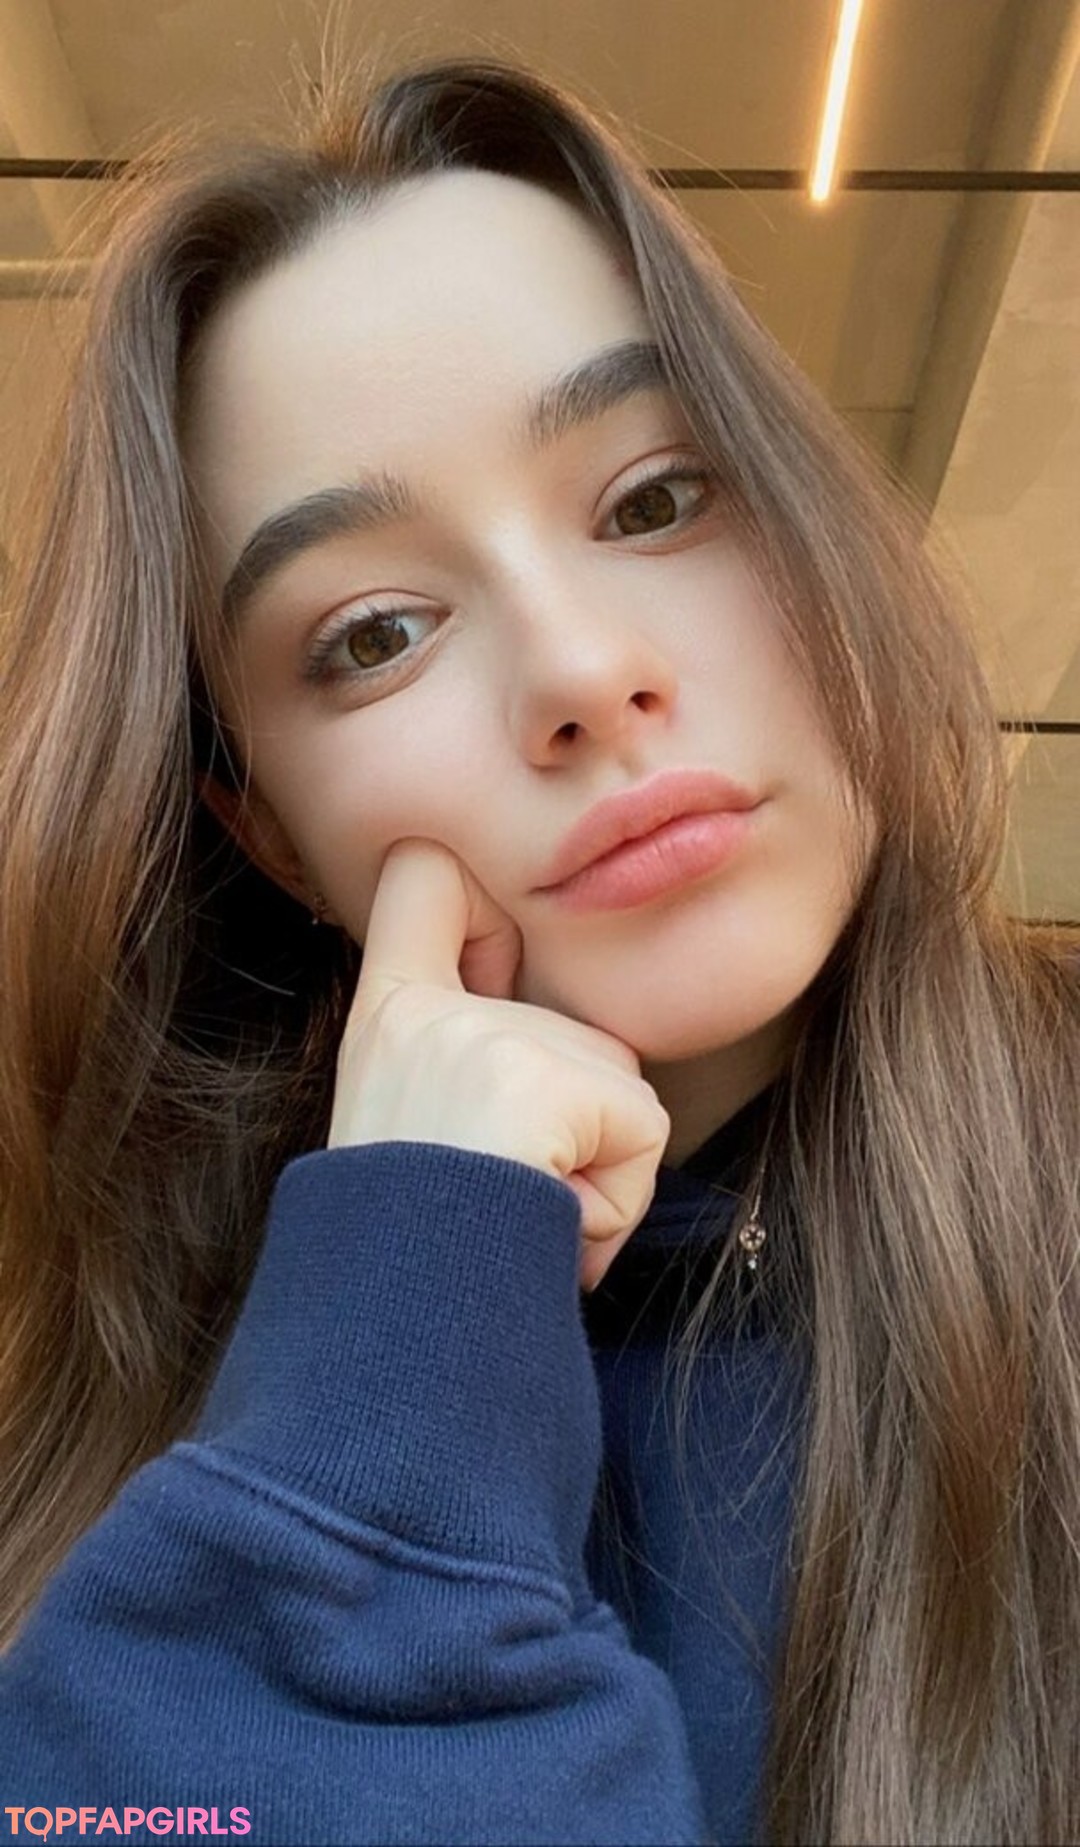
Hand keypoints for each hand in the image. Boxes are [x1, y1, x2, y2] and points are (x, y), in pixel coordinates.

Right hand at [327, 838, 670, 1290]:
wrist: (398, 1320)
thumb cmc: (404, 1256)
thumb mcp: (402, 1137)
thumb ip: (461, 1070)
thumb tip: (538, 1094)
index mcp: (387, 1020)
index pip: (422, 882)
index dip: (473, 897)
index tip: (490, 942)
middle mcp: (434, 1012)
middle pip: (580, 1036)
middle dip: (576, 1130)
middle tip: (500, 1192)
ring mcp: (493, 1039)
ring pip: (620, 1092)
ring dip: (596, 1172)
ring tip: (520, 1214)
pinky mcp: (556, 1083)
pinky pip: (643, 1135)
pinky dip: (616, 1201)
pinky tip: (551, 1225)